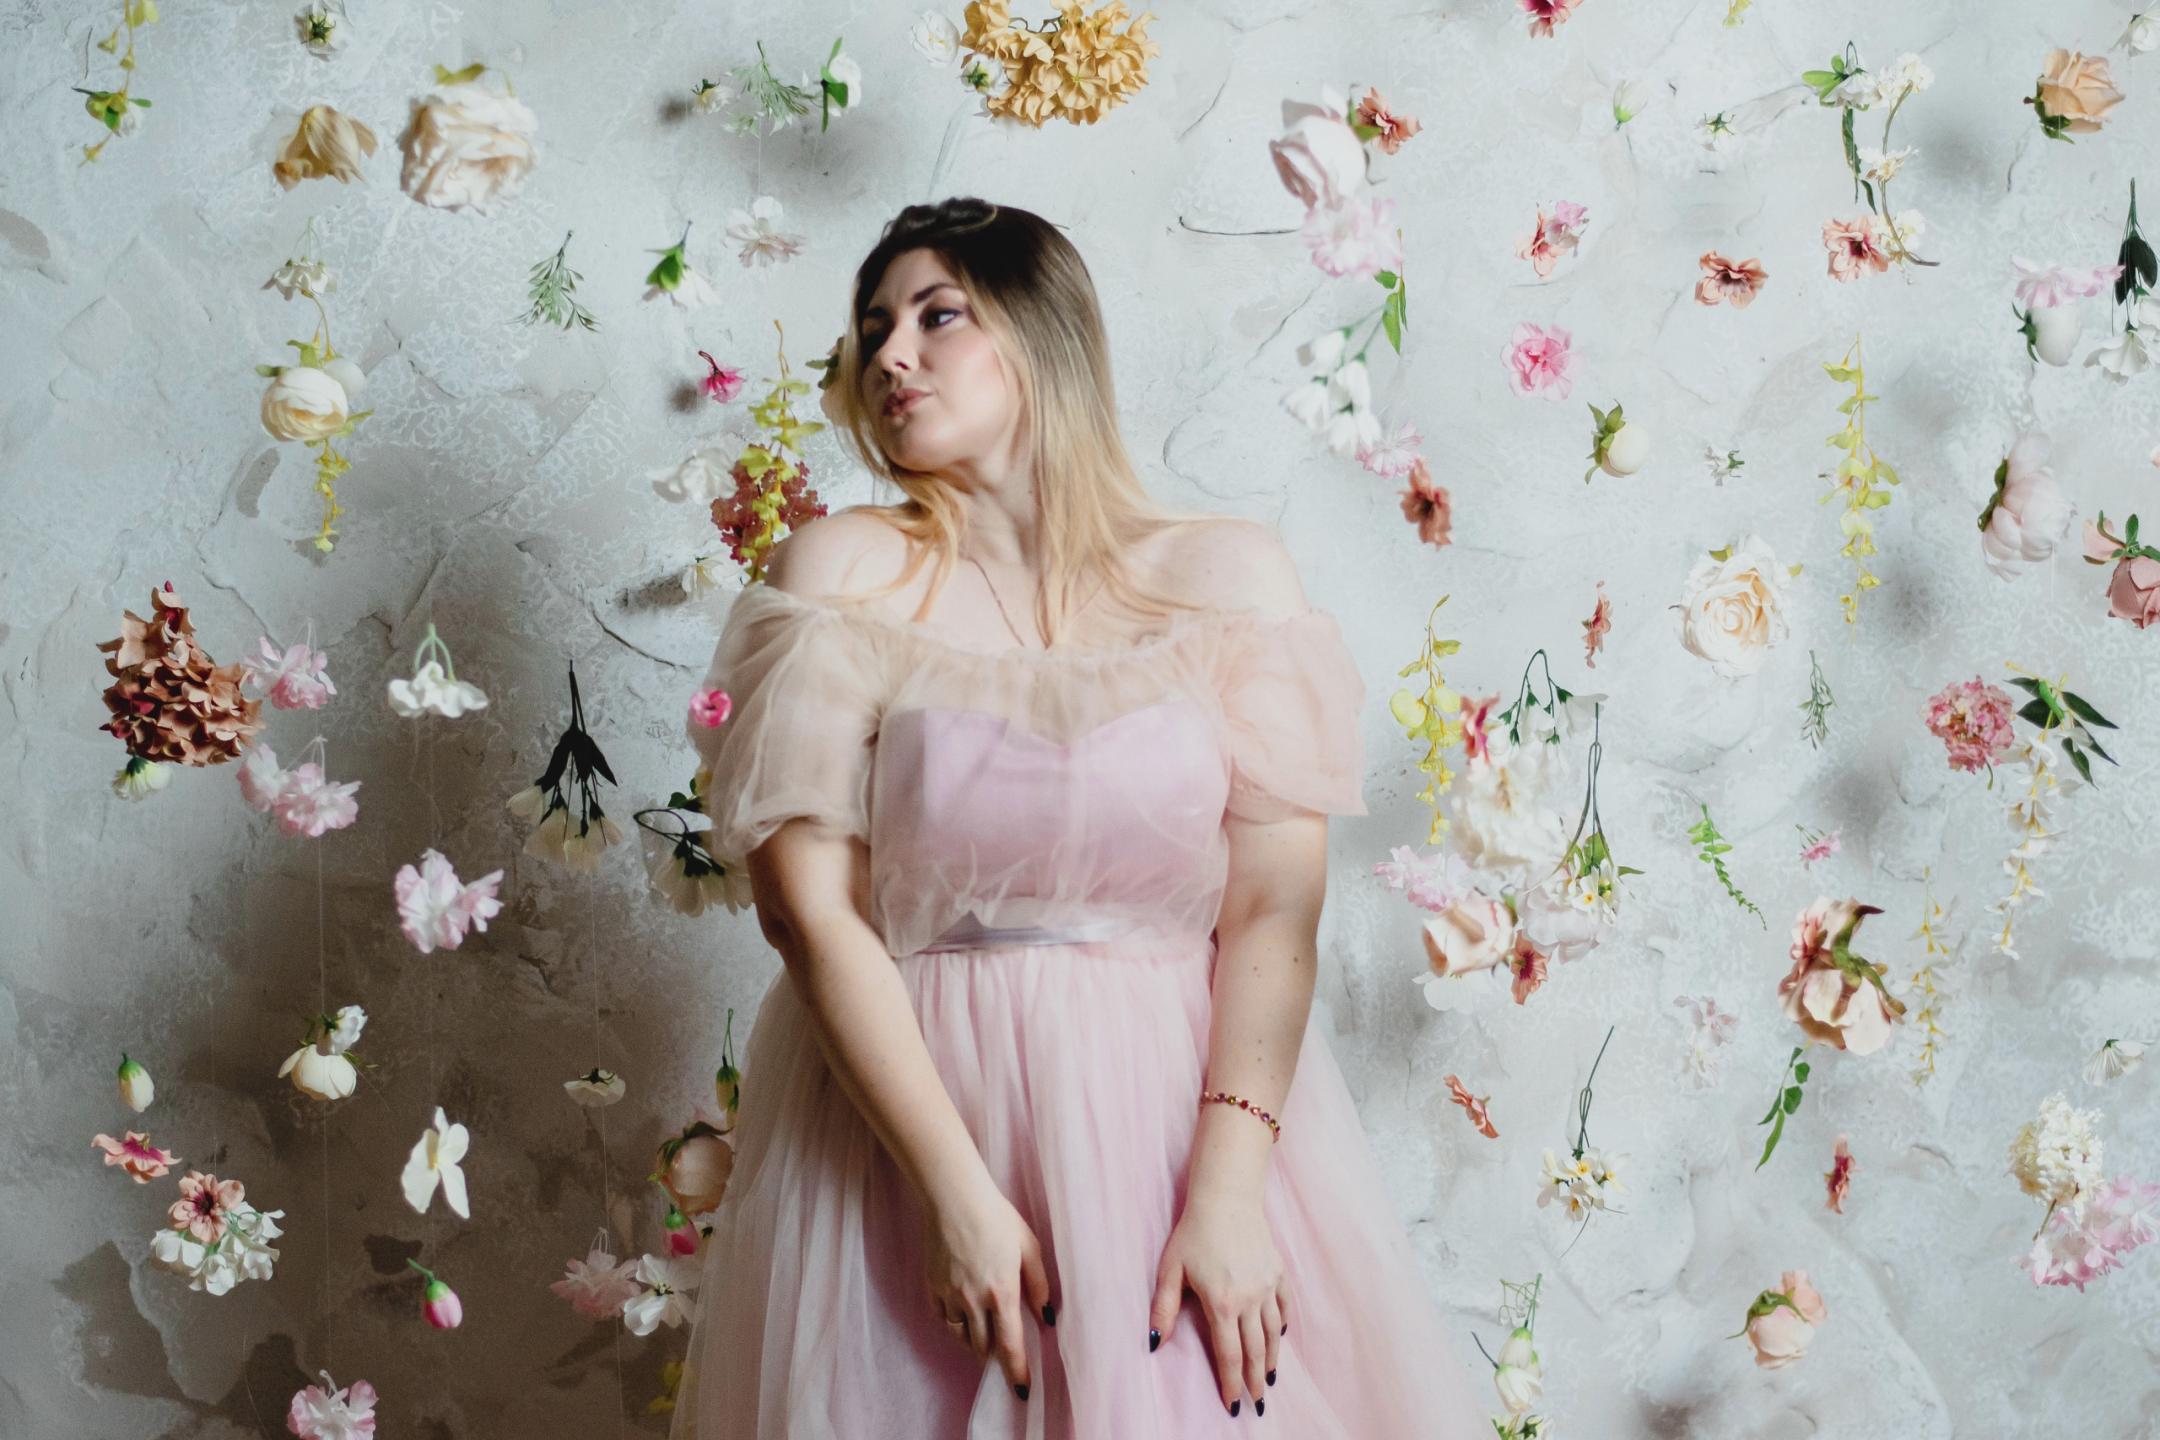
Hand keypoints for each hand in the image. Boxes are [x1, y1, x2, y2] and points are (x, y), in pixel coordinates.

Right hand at [921, 1174, 1052, 1398]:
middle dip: (995, 1356)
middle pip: (983, 1347)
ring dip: (975, 1341)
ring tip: (985, 1331)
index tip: (1021, 1390)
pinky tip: (964, 1313)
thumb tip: (1047, 1317)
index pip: (1009, 1345)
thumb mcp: (1029, 1247)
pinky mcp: (932, 1286)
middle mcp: (973, 1300)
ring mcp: (949, 1294)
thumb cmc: (997, 1218)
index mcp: (1001, 1292)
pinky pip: (943, 1319)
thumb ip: (1039, 1285)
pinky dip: (955, 1324)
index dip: (1016, 1370)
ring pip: (961, 1337)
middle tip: (1004, 1353)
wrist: (954, 1197)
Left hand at [1149, 1190, 1290, 1414]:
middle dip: (1254, 1380)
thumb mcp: (1171, 1270)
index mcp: (1222, 1303)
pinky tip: (1279, 1336)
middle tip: (1256, 1403)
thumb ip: (1164, 1308)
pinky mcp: (1278, 1271)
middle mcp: (1250, 1299)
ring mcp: (1268, 1285)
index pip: (1229, 1355)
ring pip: (1273, 1333)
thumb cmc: (1193, 1231)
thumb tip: (1155, 1342)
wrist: (1226, 1196)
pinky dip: (1283, 1325)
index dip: (1231, 1383)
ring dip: (1271, 1359)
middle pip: (1255, 1351)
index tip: (1232, 1405)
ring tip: (1268, 1379)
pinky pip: (1285, 1306)